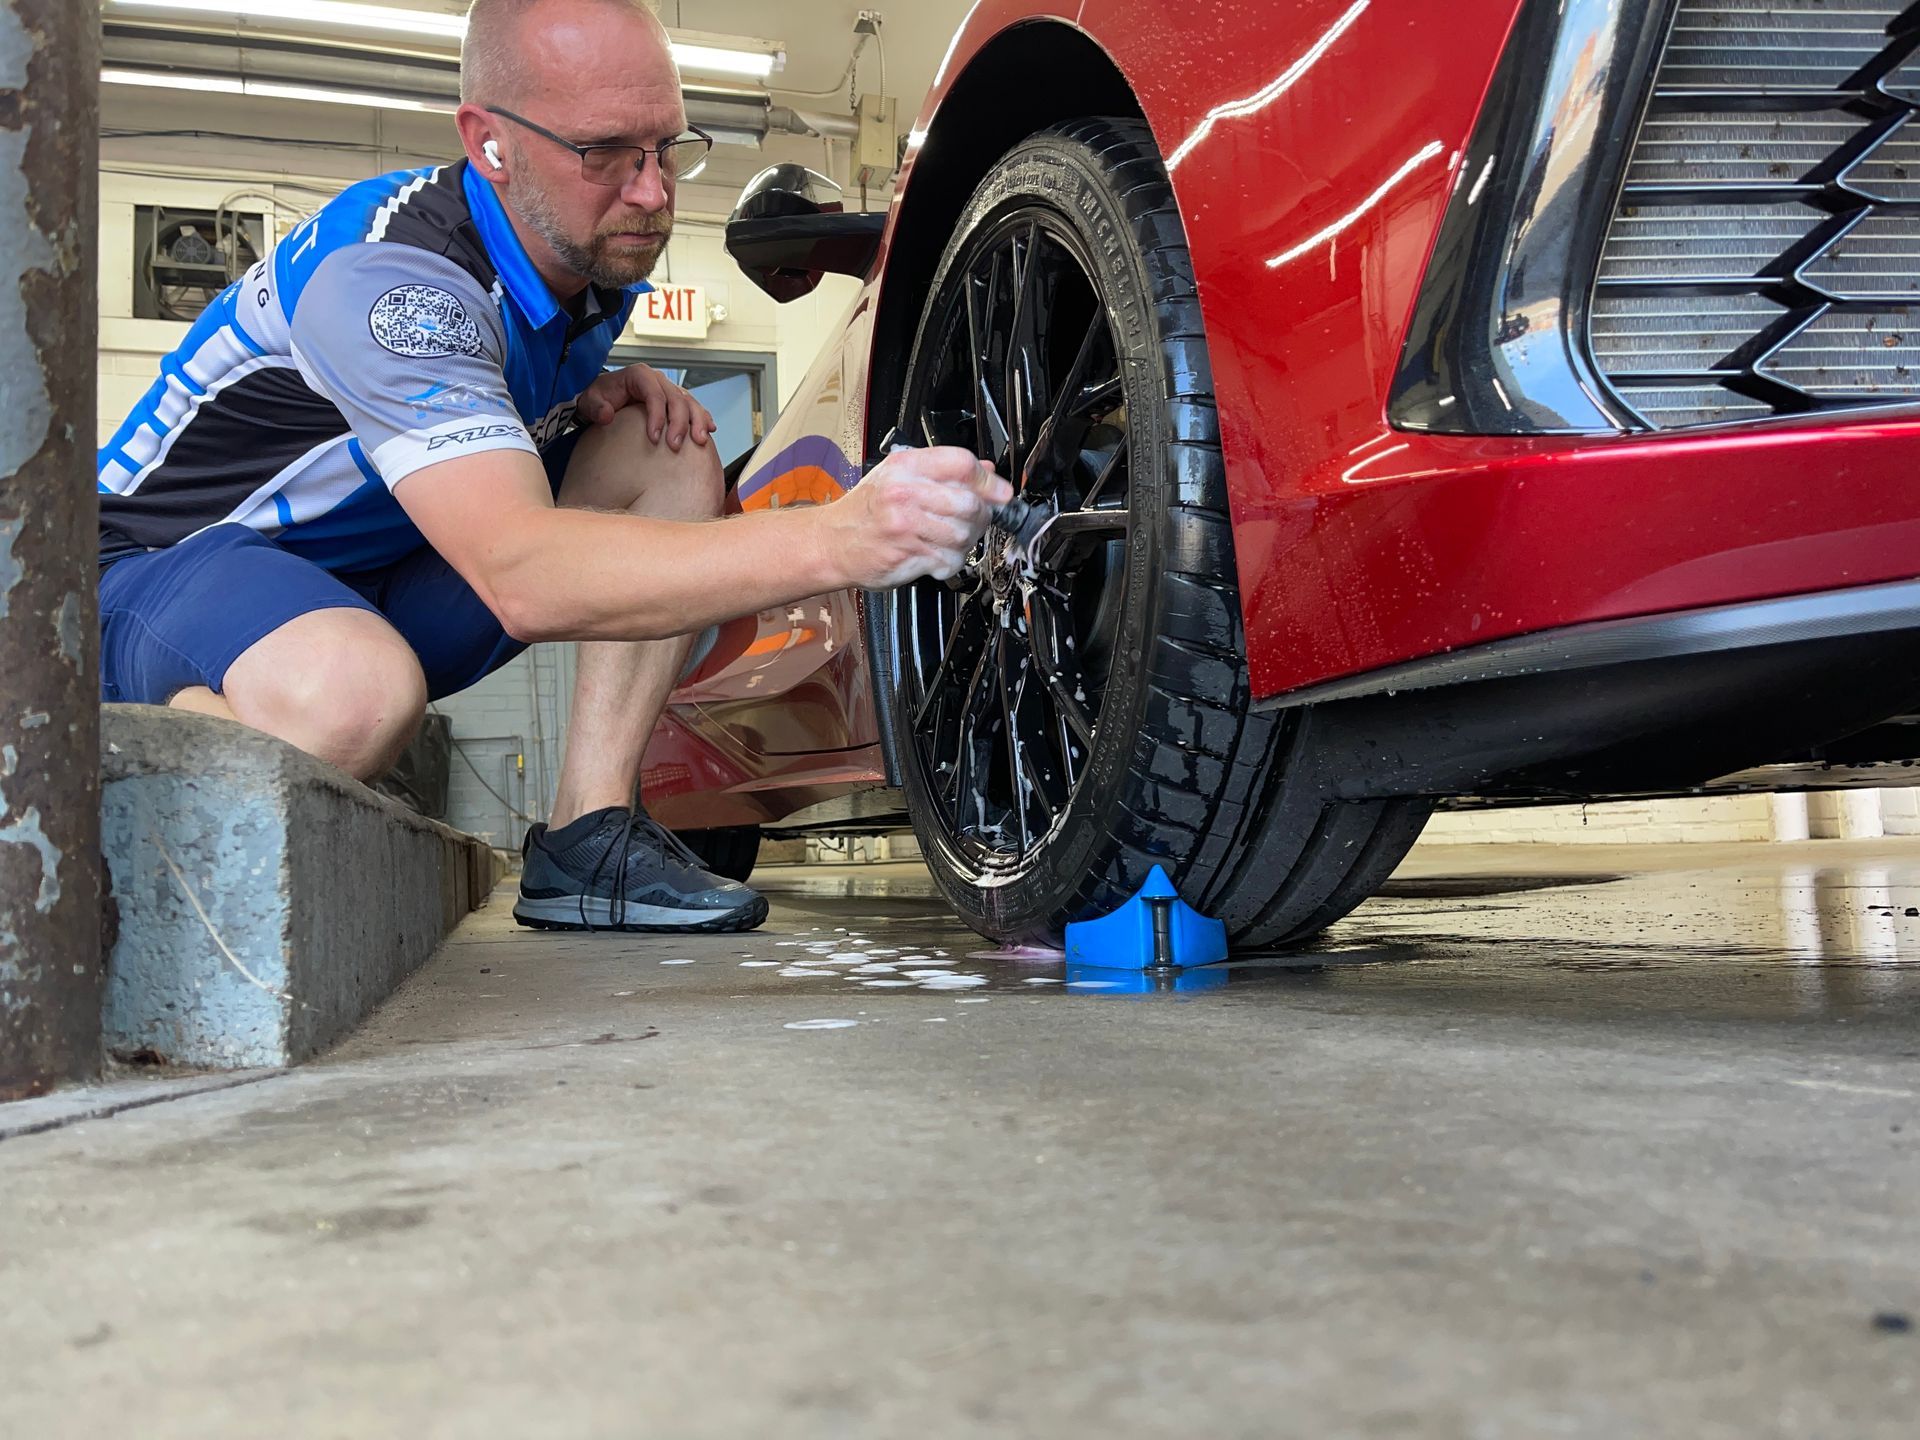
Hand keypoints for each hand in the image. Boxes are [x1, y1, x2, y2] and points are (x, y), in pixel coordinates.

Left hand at [576, 363, 713, 450]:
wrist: (602, 399)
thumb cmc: (598, 398)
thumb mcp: (590, 400)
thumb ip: (596, 407)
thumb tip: (607, 414)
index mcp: (639, 374)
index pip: (654, 394)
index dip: (657, 415)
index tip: (654, 438)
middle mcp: (656, 380)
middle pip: (676, 398)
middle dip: (679, 422)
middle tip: (675, 445)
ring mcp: (667, 389)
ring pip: (689, 401)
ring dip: (696, 421)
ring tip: (699, 440)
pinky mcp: (673, 401)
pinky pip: (692, 407)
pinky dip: (702, 417)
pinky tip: (708, 430)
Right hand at [814, 446, 1014, 589]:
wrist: (832, 542)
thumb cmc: (866, 510)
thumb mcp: (899, 475)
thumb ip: (943, 471)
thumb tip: (985, 470)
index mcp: (906, 466)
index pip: (962, 464)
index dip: (989, 480)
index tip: (999, 492)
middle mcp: (905, 493)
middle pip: (970, 503)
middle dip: (980, 515)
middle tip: (973, 520)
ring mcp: (906, 526)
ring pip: (963, 534)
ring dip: (966, 541)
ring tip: (951, 538)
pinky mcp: (907, 555)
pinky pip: (949, 560)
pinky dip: (951, 561)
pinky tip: (937, 554)